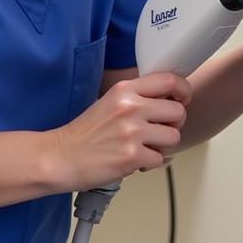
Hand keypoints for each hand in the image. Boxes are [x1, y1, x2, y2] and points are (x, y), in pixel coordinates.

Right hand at [50, 72, 191, 190]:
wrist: (60, 156)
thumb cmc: (85, 133)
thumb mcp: (111, 102)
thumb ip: (139, 97)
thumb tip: (171, 99)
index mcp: (125, 90)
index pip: (170, 80)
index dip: (183, 91)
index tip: (182, 99)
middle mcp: (130, 107)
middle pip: (178, 111)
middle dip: (174, 124)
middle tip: (159, 131)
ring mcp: (132, 132)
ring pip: (173, 136)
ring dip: (162, 145)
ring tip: (144, 146)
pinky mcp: (131, 155)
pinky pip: (160, 159)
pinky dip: (150, 163)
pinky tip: (134, 160)